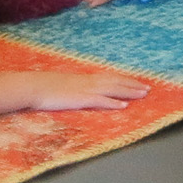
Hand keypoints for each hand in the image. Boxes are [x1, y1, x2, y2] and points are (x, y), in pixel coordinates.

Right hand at [0, 69, 149, 115]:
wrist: (34, 87)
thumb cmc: (45, 87)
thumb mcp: (64, 84)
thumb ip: (75, 87)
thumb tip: (80, 91)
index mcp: (85, 78)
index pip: (110, 77)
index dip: (125, 79)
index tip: (137, 81)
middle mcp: (89, 82)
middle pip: (116, 82)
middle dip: (133, 85)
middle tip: (148, 88)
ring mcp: (86, 90)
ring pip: (113, 89)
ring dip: (129, 92)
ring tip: (143, 94)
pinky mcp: (81, 99)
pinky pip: (100, 101)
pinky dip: (113, 103)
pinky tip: (124, 106)